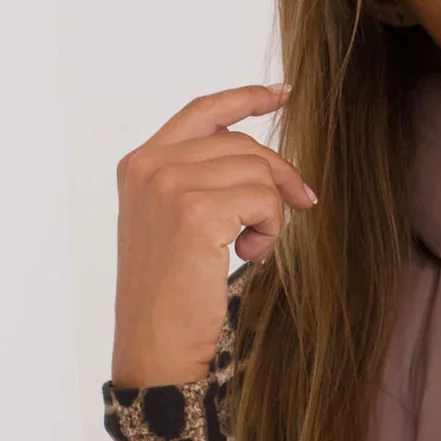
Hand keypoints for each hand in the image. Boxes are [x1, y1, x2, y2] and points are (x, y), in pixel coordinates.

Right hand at [111, 81, 316, 386]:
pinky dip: (271, 229)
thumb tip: (263, 161)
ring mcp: (169, 185)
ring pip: (257, 171)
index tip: (283, 94)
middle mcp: (149, 166)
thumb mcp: (176, 227)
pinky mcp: (196, 211)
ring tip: (252, 249)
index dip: (246, 98)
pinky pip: (264, 199)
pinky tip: (250, 256)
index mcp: (139, 164)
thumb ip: (201, 183)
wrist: (153, 347)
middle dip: (279, 177)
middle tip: (302, 205)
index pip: (202, 113)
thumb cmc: (170, 298)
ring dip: (271, 213)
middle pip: (243, 145)